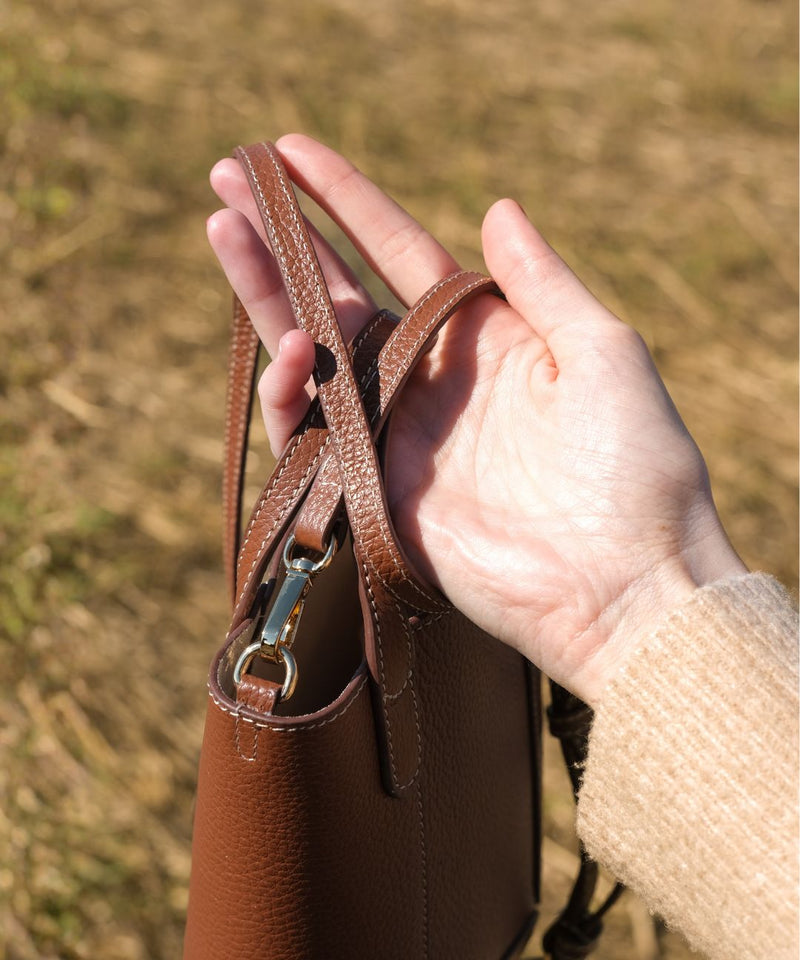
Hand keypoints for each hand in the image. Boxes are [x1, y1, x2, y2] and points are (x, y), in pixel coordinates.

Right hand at [207, 134, 746, 703]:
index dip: (346, 202)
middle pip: (339, 296)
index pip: (399, 252)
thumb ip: (542, 283)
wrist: (623, 583)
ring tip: (228, 238)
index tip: (290, 152)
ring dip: (265, 298)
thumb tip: (499, 206)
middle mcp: (431, 379)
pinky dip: (289, 393)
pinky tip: (288, 351)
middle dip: (283, 240)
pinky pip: (312, 434)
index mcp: (484, 336)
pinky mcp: (375, 492)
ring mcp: (397, 434)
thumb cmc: (634, 466)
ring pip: (312, 356)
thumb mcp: (602, 352)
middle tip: (226, 182)